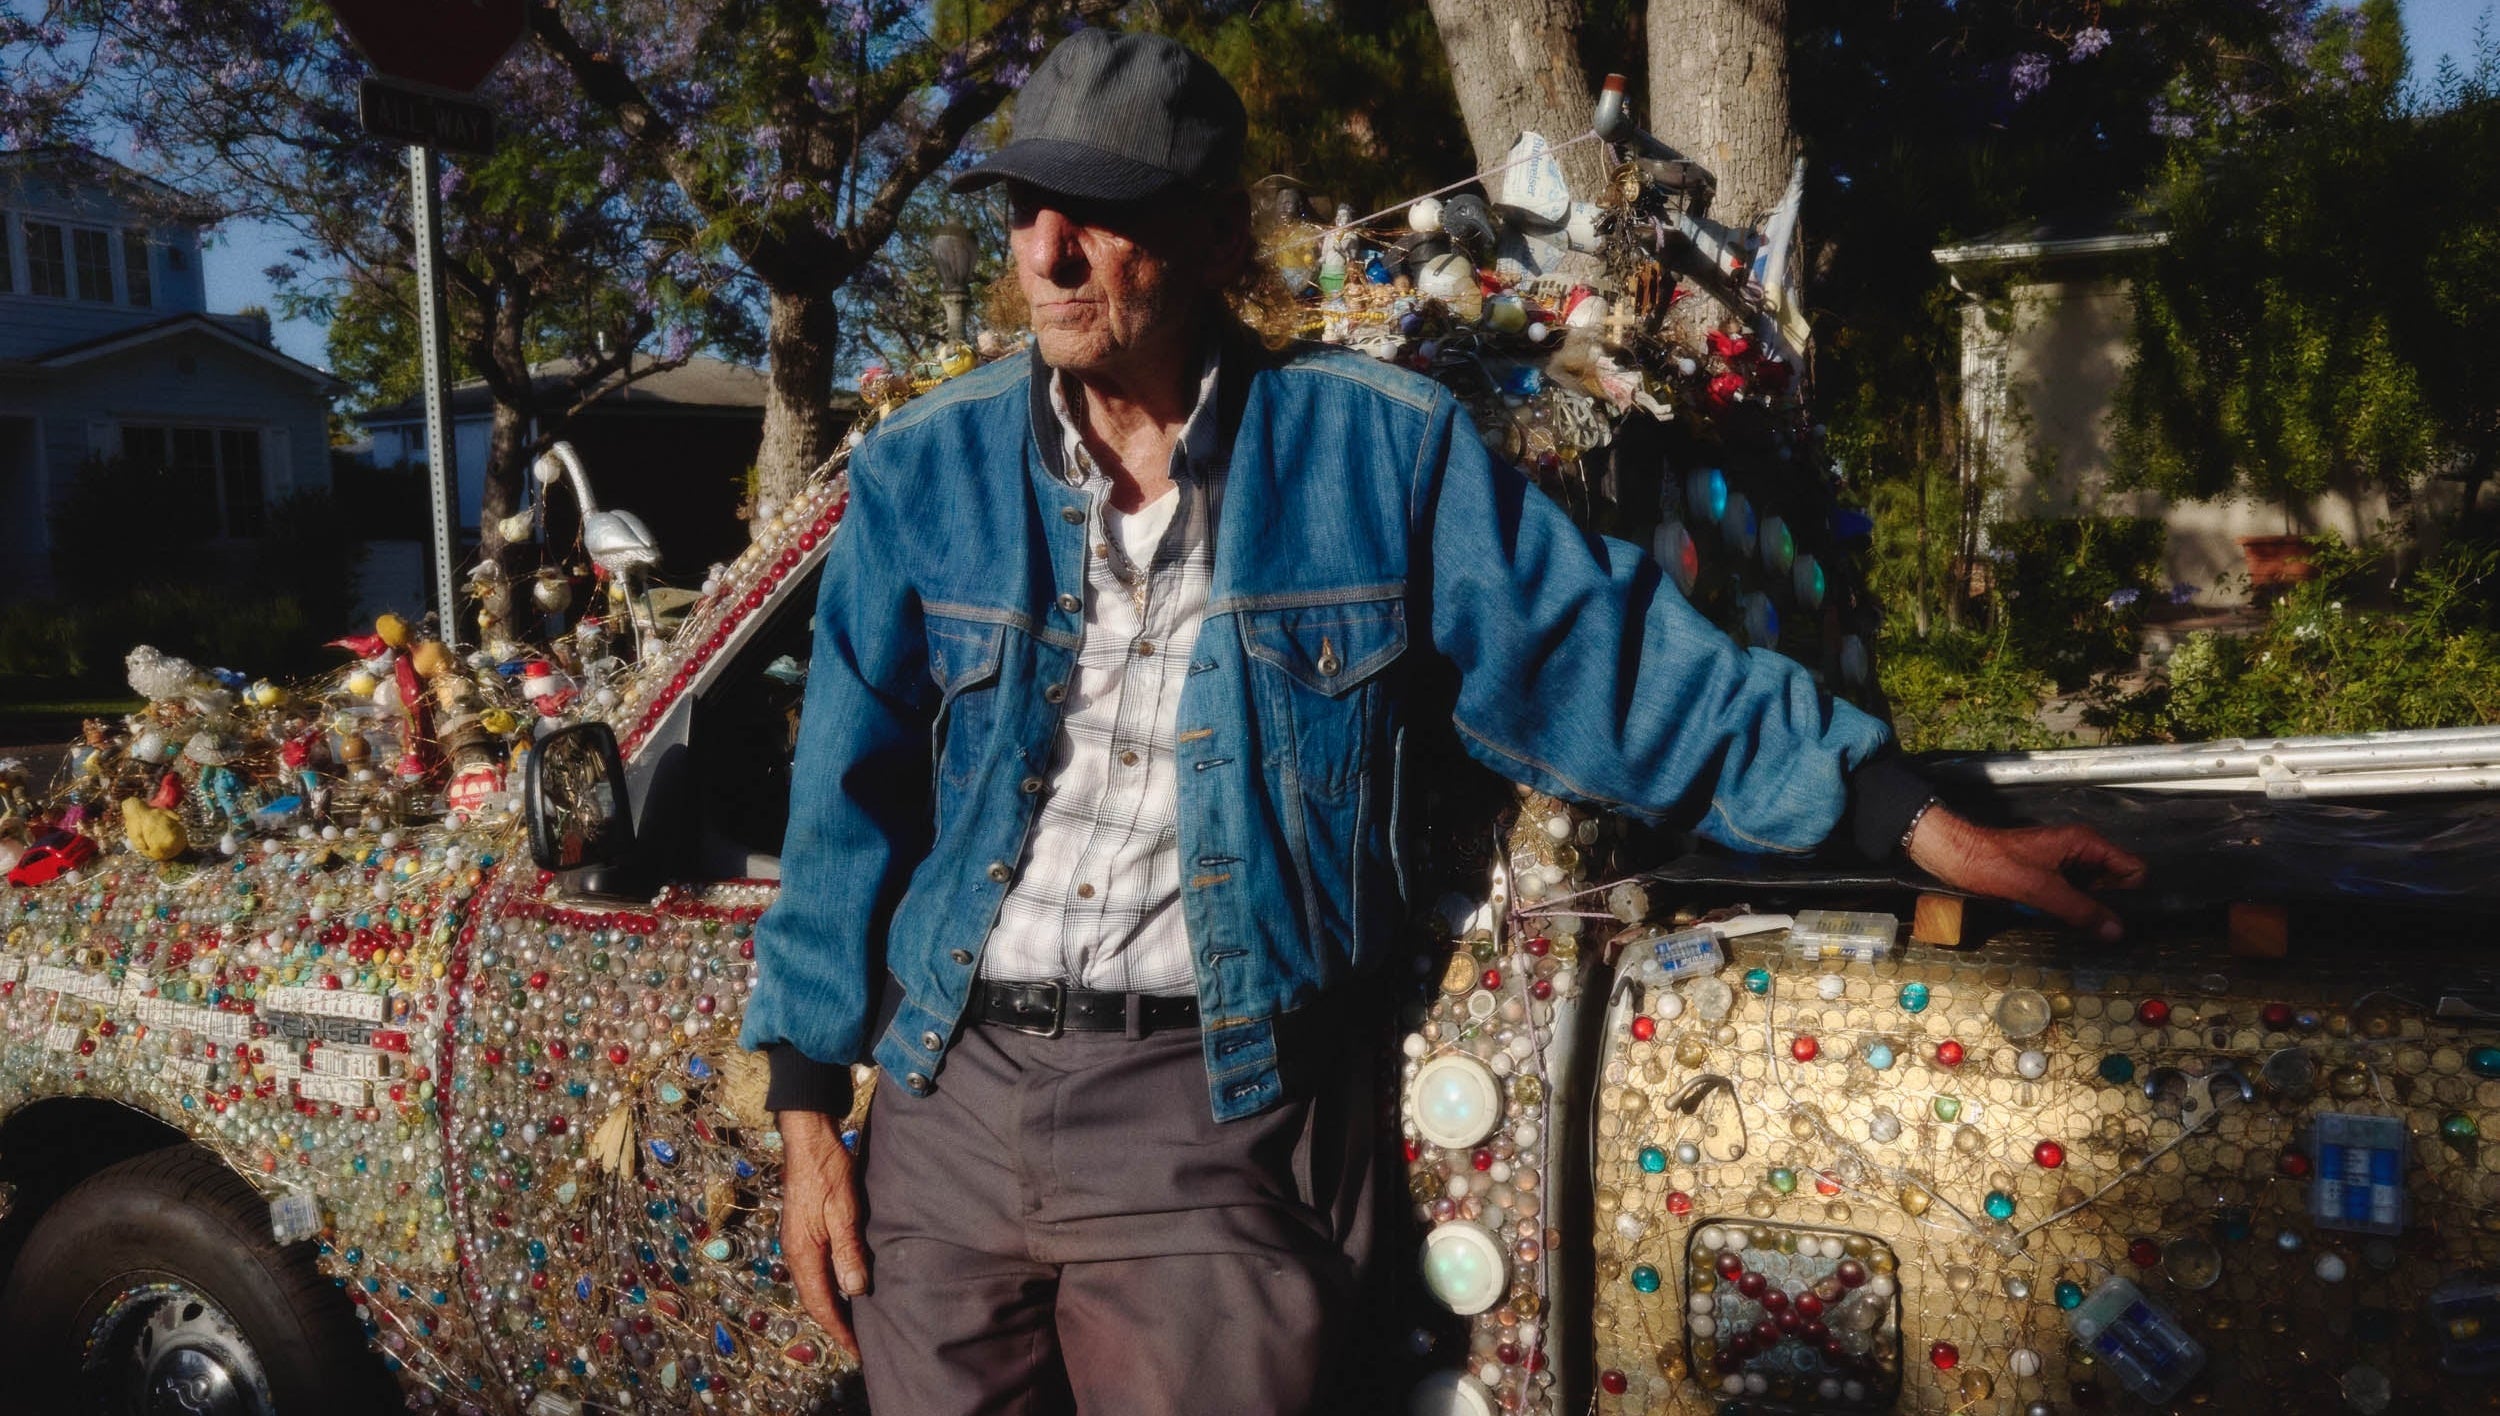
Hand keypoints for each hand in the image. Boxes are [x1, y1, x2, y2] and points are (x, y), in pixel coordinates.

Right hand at [777, 1109, 869, 1357]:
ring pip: (813, 1285)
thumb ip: (848, 1250)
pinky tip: (844, 1285)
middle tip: (858, 1343)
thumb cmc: (828, 1171)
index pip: (820, 1304)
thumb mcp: (844, 1210)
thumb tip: (853, 1290)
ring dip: (831, 1305)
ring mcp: (796, 1241)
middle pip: (813, 1299)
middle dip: (834, 1324)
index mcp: (803, 1252)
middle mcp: (794, 1252)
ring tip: (854, 1322)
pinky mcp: (802, 1231)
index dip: (838, 1330)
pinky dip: (828, 1285)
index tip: (857, 1350)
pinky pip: (814, 1269)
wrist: (808, 1138)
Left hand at [1905, 804, 2146, 940]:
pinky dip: (2069, 906)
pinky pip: (2072, 893)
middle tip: (2100, 928)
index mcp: (2085, 842)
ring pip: (2093, 890)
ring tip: (2078, 926)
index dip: (2131, 893)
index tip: (2122, 917)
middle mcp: (2080, 849)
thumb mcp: (2041, 889)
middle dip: (2110, 904)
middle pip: (2116, 881)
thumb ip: (2081, 910)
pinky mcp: (2049, 874)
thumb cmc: (1995, 865)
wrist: (1956, 856)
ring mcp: (2064, 861)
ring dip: (2087, 908)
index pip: (2133, 868)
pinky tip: (2059, 917)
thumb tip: (2117, 931)